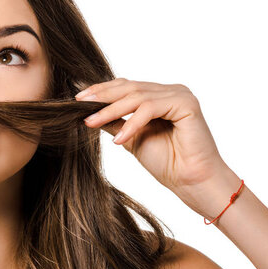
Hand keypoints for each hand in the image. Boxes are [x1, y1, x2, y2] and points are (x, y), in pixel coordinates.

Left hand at [76, 77, 232, 215]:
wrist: (191, 182)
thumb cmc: (166, 162)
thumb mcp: (130, 138)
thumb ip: (114, 122)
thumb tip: (87, 112)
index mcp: (158, 96)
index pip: (125, 86)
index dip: (101, 91)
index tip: (77, 99)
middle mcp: (169, 91)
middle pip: (129, 87)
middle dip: (101, 96)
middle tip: (79, 103)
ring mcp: (179, 94)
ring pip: (136, 96)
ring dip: (110, 110)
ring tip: (91, 122)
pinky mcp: (186, 103)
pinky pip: (150, 108)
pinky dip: (132, 123)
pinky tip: (119, 140)